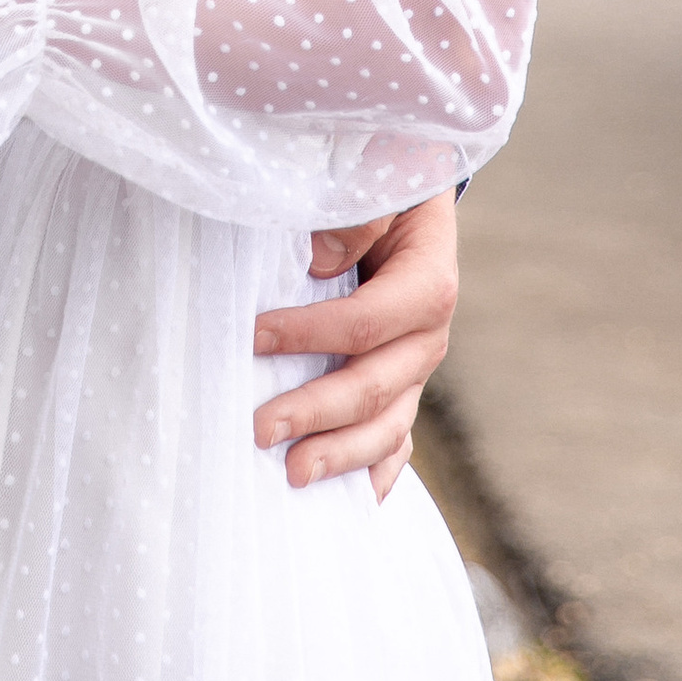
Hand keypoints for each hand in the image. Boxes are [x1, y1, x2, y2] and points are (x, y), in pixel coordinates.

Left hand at [252, 192, 459, 501]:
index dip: (312, 333)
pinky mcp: (404, 384)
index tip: (253, 336)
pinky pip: (397, 438)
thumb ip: (354, 214)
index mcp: (429, 281)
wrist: (412, 187)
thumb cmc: (383, 178)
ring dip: (341, 456)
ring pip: (388, 426)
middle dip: (318, 412)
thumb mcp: (377, 179)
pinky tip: (352, 502)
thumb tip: (317, 261)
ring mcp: (418, 368)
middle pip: (377, 386)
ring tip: (290, 475)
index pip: (369, 320)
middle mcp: (429, 336)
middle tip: (260, 429)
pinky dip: (376, 471)